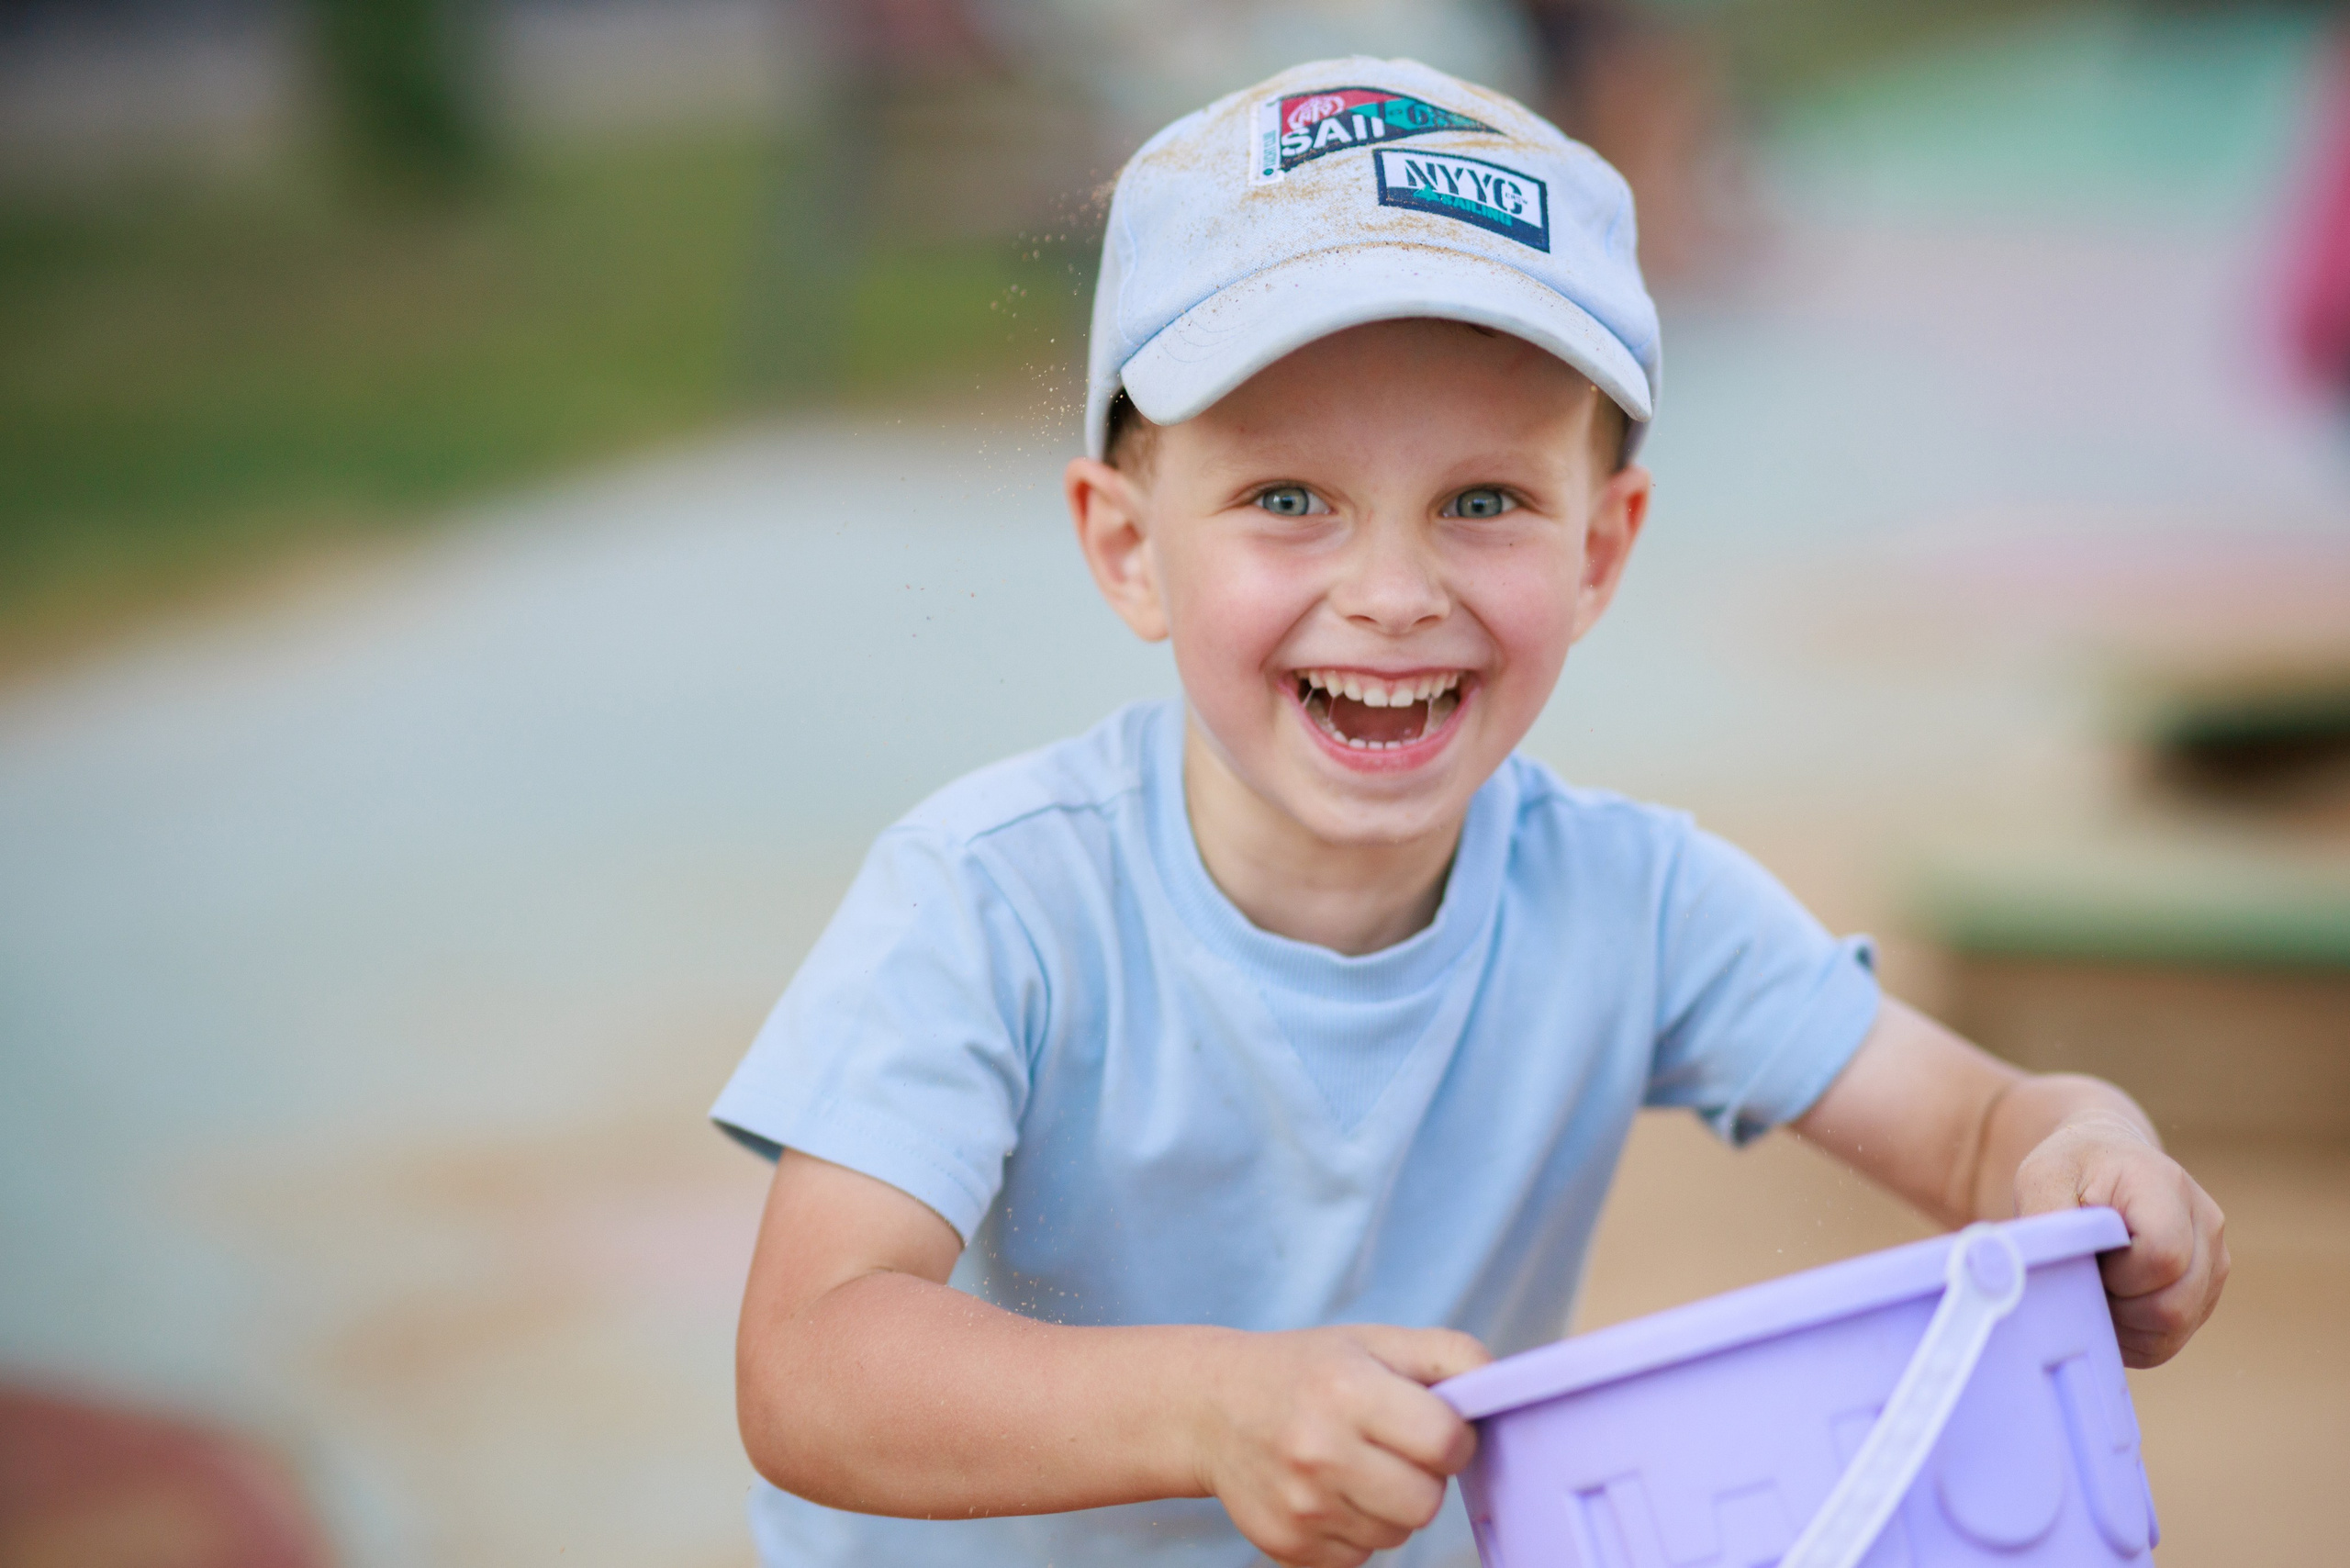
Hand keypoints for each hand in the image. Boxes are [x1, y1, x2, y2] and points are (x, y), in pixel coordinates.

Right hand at [1191, 1324, 1488, 1567]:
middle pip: (1427, 1502)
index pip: (1445, 1441)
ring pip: (1398, 1534)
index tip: (1432, 1424)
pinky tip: (1328, 1491)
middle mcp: (1319, 1451)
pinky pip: (1362, 1555)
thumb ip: (1449, 1355)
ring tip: (1354, 1465)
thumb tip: (1503, 1389)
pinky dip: (1356, 1528)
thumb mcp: (1374, 1342)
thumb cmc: (1306, 1371)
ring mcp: (1301, 1506)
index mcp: (1346, 1390)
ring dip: (1391, 1505)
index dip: (1453, 1437)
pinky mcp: (1288, 1546)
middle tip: (1392, 1447)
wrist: (1211, 1409)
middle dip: (1423, 1477)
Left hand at [2013, 1114, 2227, 1367]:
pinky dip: (2132, 1334)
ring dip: (2123, 1324)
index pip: (2163, 1256)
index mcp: (2167, 1187)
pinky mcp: (2206, 1290)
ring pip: (2175, 1327)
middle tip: (2083, 1277)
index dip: (2117, 1275)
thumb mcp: (2042, 1178)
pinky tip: (2109, 1302)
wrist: (2106, 1161)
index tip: (2086, 1256)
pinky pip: (2172, 1338)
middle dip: (2117, 1307)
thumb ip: (2044, 1222)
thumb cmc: (2072, 1170)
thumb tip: (2030, 1274)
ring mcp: (2213, 1260)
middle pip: (2173, 1304)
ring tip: (2093, 1286)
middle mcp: (2205, 1224)